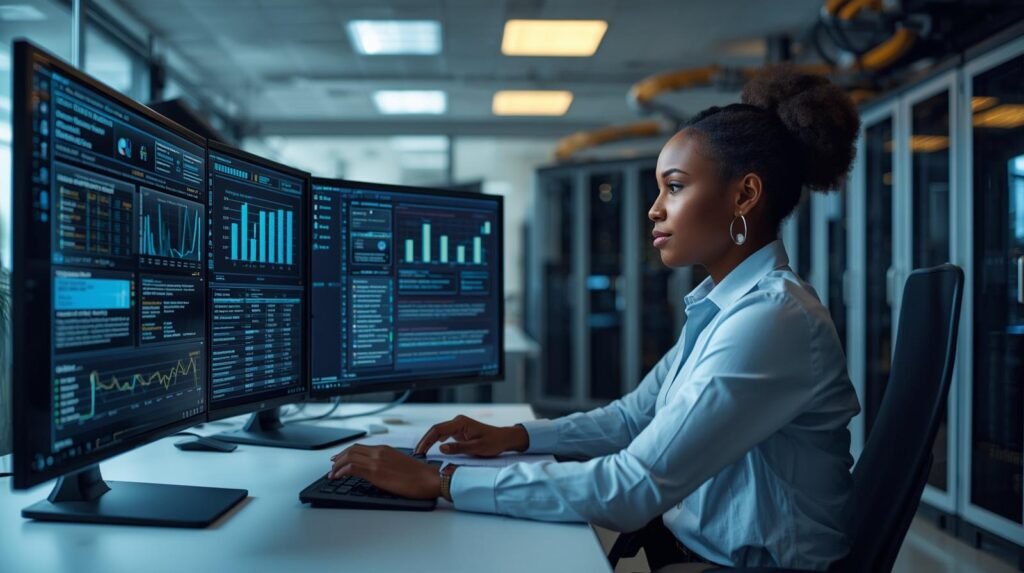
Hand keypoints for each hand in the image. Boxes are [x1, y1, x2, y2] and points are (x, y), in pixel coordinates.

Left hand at [328, 444, 440, 499]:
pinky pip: (351, 468)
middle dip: (338, 457)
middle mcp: (379, 452)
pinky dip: (341, 471)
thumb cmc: (420, 475)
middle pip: (351, 450)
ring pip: (348, 457)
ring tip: (332, 473)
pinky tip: (337, 477)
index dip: (346, 452)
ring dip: (337, 465)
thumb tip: (377, 470)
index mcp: (385, 449)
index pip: (360, 447)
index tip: (339, 458)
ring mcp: (376, 461)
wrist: (429, 479)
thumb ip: (386, 463)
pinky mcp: (375, 472)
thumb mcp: (400, 463)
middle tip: (332, 465)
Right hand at [414, 414, 528, 456]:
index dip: (427, 440)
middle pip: (435, 430)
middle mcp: (457, 422)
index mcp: (460, 423)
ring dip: (429, 441)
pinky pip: (443, 435)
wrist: (504, 439)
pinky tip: (430, 449)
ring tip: (420, 452)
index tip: (420, 451)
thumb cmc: (493, 442)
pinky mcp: (459, 432)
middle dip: (425, 441)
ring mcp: (458, 426)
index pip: (438, 430)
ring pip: (438, 432)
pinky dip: (435, 442)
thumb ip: (459, 448)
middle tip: (416, 453)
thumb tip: (441, 448)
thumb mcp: (477, 448)